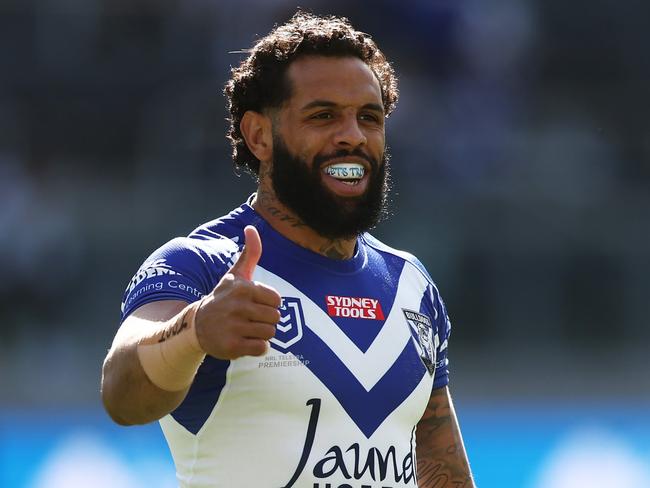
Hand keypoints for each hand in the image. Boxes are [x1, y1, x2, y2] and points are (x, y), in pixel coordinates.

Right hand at [195, 225, 280, 358]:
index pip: (277, 300)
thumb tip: (251, 227)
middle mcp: (238, 306)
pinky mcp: (232, 346)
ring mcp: (234, 327)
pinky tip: (244, 341)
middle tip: (250, 319)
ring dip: (261, 334)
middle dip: (266, 320)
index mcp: (243, 288)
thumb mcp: (235, 275)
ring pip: (270, 333)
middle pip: (275, 318)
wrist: (196, 326)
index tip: (254, 304)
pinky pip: (261, 349)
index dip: (268, 304)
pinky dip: (256, 348)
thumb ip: (249, 253)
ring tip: (246, 329)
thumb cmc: (222, 298)